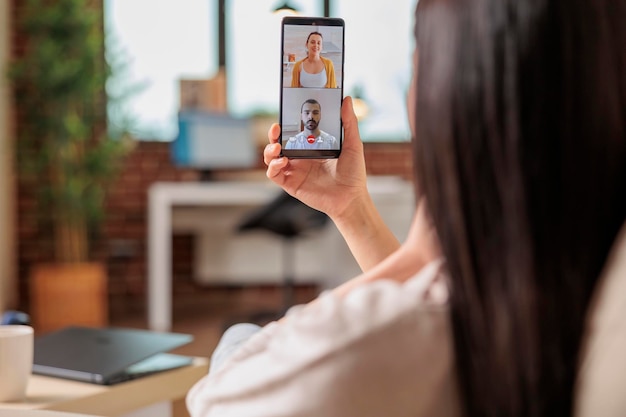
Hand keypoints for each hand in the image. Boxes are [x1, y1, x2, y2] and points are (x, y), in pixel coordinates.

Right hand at [264, 96, 367, 219]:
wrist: (351, 198)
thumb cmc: (354, 174)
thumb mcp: (353, 144)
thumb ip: (349, 122)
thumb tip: (346, 99)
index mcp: (312, 147)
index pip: (294, 133)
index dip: (286, 124)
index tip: (284, 115)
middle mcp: (301, 158)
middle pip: (278, 143)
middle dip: (273, 135)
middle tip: (276, 129)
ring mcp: (295, 171)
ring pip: (272, 159)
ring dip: (270, 151)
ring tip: (277, 147)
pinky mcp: (291, 185)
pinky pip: (274, 175)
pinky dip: (273, 167)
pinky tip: (282, 162)